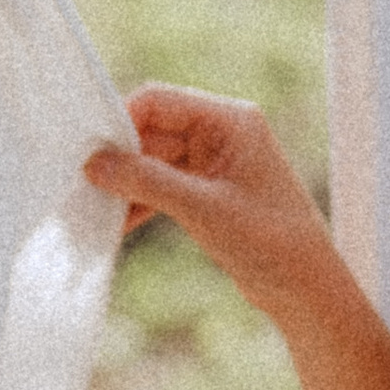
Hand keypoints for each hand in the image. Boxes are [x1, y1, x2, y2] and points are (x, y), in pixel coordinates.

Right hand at [83, 86, 338, 314]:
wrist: (304, 288)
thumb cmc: (272, 241)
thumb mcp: (202, 209)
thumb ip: (148, 182)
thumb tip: (97, 164)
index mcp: (231, 120)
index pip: (160, 101)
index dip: (122, 121)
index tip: (92, 152)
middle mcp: (222, 133)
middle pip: (152, 130)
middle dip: (121, 157)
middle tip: (85, 182)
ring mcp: (214, 162)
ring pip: (153, 161)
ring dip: (127, 183)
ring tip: (95, 206)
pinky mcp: (207, 191)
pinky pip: (162, 185)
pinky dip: (141, 201)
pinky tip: (117, 223)